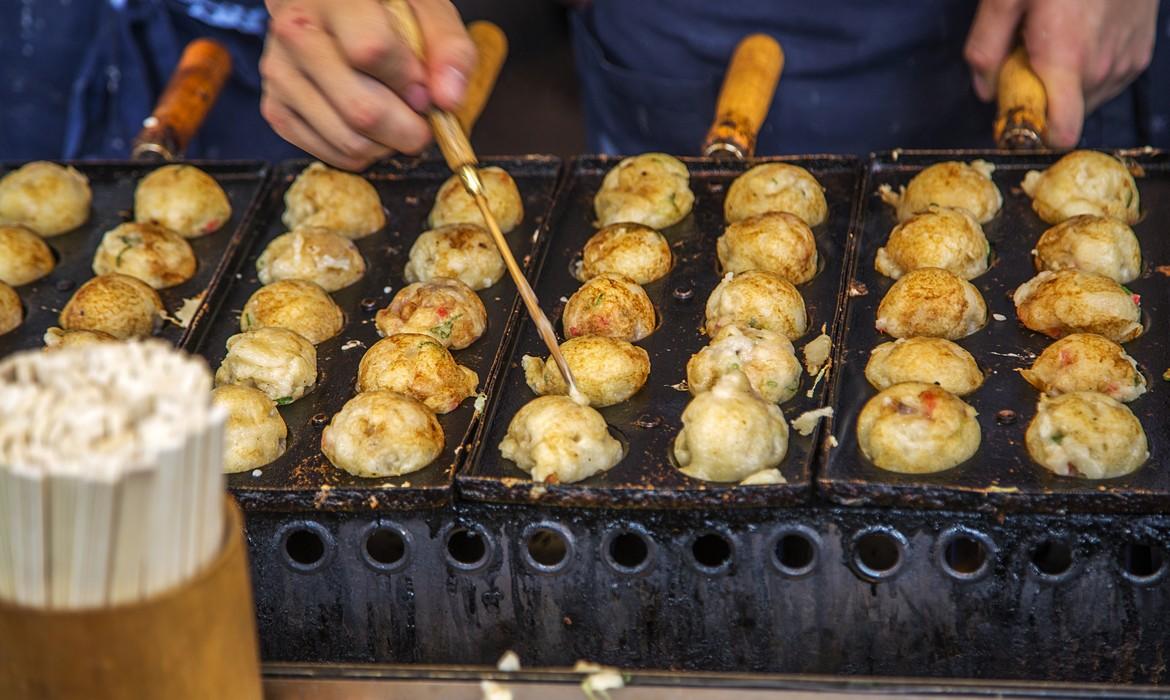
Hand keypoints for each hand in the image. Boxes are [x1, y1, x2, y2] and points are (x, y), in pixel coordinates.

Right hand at [260, 0, 475, 169]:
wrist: (327, 8)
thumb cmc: (384, 9)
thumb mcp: (427, 11)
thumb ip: (449, 49)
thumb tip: (447, 101)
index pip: (372, 51)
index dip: (409, 81)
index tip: (423, 89)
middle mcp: (296, 33)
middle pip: (362, 110)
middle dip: (408, 129)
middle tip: (420, 120)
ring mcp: (280, 73)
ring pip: (349, 141)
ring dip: (387, 145)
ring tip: (396, 120)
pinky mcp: (276, 109)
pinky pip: (332, 156)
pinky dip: (363, 153)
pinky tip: (369, 128)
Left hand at [964, 0, 1158, 147]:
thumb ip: (985, 49)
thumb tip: (984, 91)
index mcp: (1066, 60)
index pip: (1061, 133)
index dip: (1035, 134)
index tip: (1016, 117)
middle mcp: (1102, 68)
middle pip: (1067, 116)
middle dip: (1042, 99)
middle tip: (1027, 60)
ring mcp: (1126, 61)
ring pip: (1088, 100)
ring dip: (1067, 85)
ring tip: (1055, 42)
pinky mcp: (1141, 51)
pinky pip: (1109, 80)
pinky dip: (1089, 71)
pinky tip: (1079, 37)